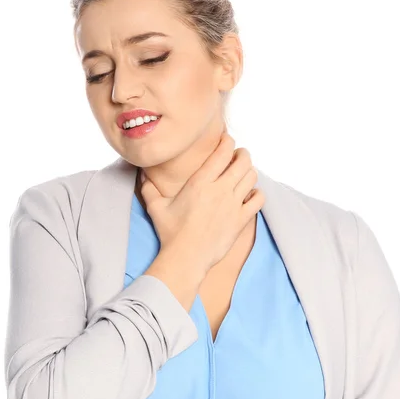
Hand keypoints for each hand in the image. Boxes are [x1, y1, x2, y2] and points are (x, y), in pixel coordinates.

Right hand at [140, 133, 264, 272]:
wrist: (186, 258)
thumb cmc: (170, 233)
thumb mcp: (156, 207)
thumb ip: (149, 188)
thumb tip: (141, 173)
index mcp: (200, 182)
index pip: (222, 151)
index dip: (228, 141)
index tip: (226, 140)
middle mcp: (220, 190)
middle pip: (243, 160)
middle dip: (243, 154)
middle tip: (238, 155)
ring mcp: (233, 205)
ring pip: (252, 177)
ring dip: (250, 171)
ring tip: (244, 172)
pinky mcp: (241, 220)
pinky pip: (258, 199)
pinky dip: (257, 193)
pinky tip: (249, 194)